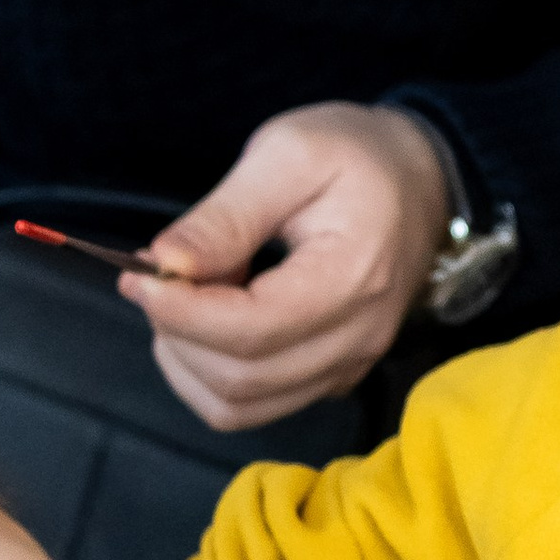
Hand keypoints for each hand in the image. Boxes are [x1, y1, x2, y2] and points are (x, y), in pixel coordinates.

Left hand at [130, 102, 450, 430]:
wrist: (419, 177)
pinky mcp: (333, 375)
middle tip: (155, 280)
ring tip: (185, 299)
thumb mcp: (287, 153)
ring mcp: (348, 365)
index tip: (139, 275)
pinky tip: (211, 319)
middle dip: (177, 335)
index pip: (249, 331)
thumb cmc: (355, 154)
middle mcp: (357, 338)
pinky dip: (211, 373)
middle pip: (240, 379)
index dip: (179, 313)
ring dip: (188, 362)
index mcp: (351, 278)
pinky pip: (257, 404)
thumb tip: (164, 265)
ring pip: (241, 406)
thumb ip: (224, 216)